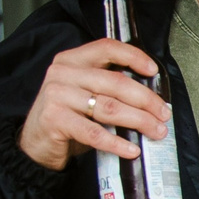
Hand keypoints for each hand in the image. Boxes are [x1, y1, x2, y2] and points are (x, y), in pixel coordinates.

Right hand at [18, 39, 171, 171]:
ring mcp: (57, 95)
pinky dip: (117, 143)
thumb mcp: (83, 93)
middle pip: (115, 82)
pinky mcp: (55, 119)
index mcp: (72, 60)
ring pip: (109, 107)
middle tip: (163, 113)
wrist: (35, 142)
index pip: (107, 48)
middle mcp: (64, 73)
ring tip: (155, 131)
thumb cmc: (66, 117)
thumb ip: (107, 87)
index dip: (134, 56)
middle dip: (146, 99)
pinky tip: (131, 149)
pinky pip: (94, 133)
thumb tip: (150, 97)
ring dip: (138, 121)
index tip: (153, 71)